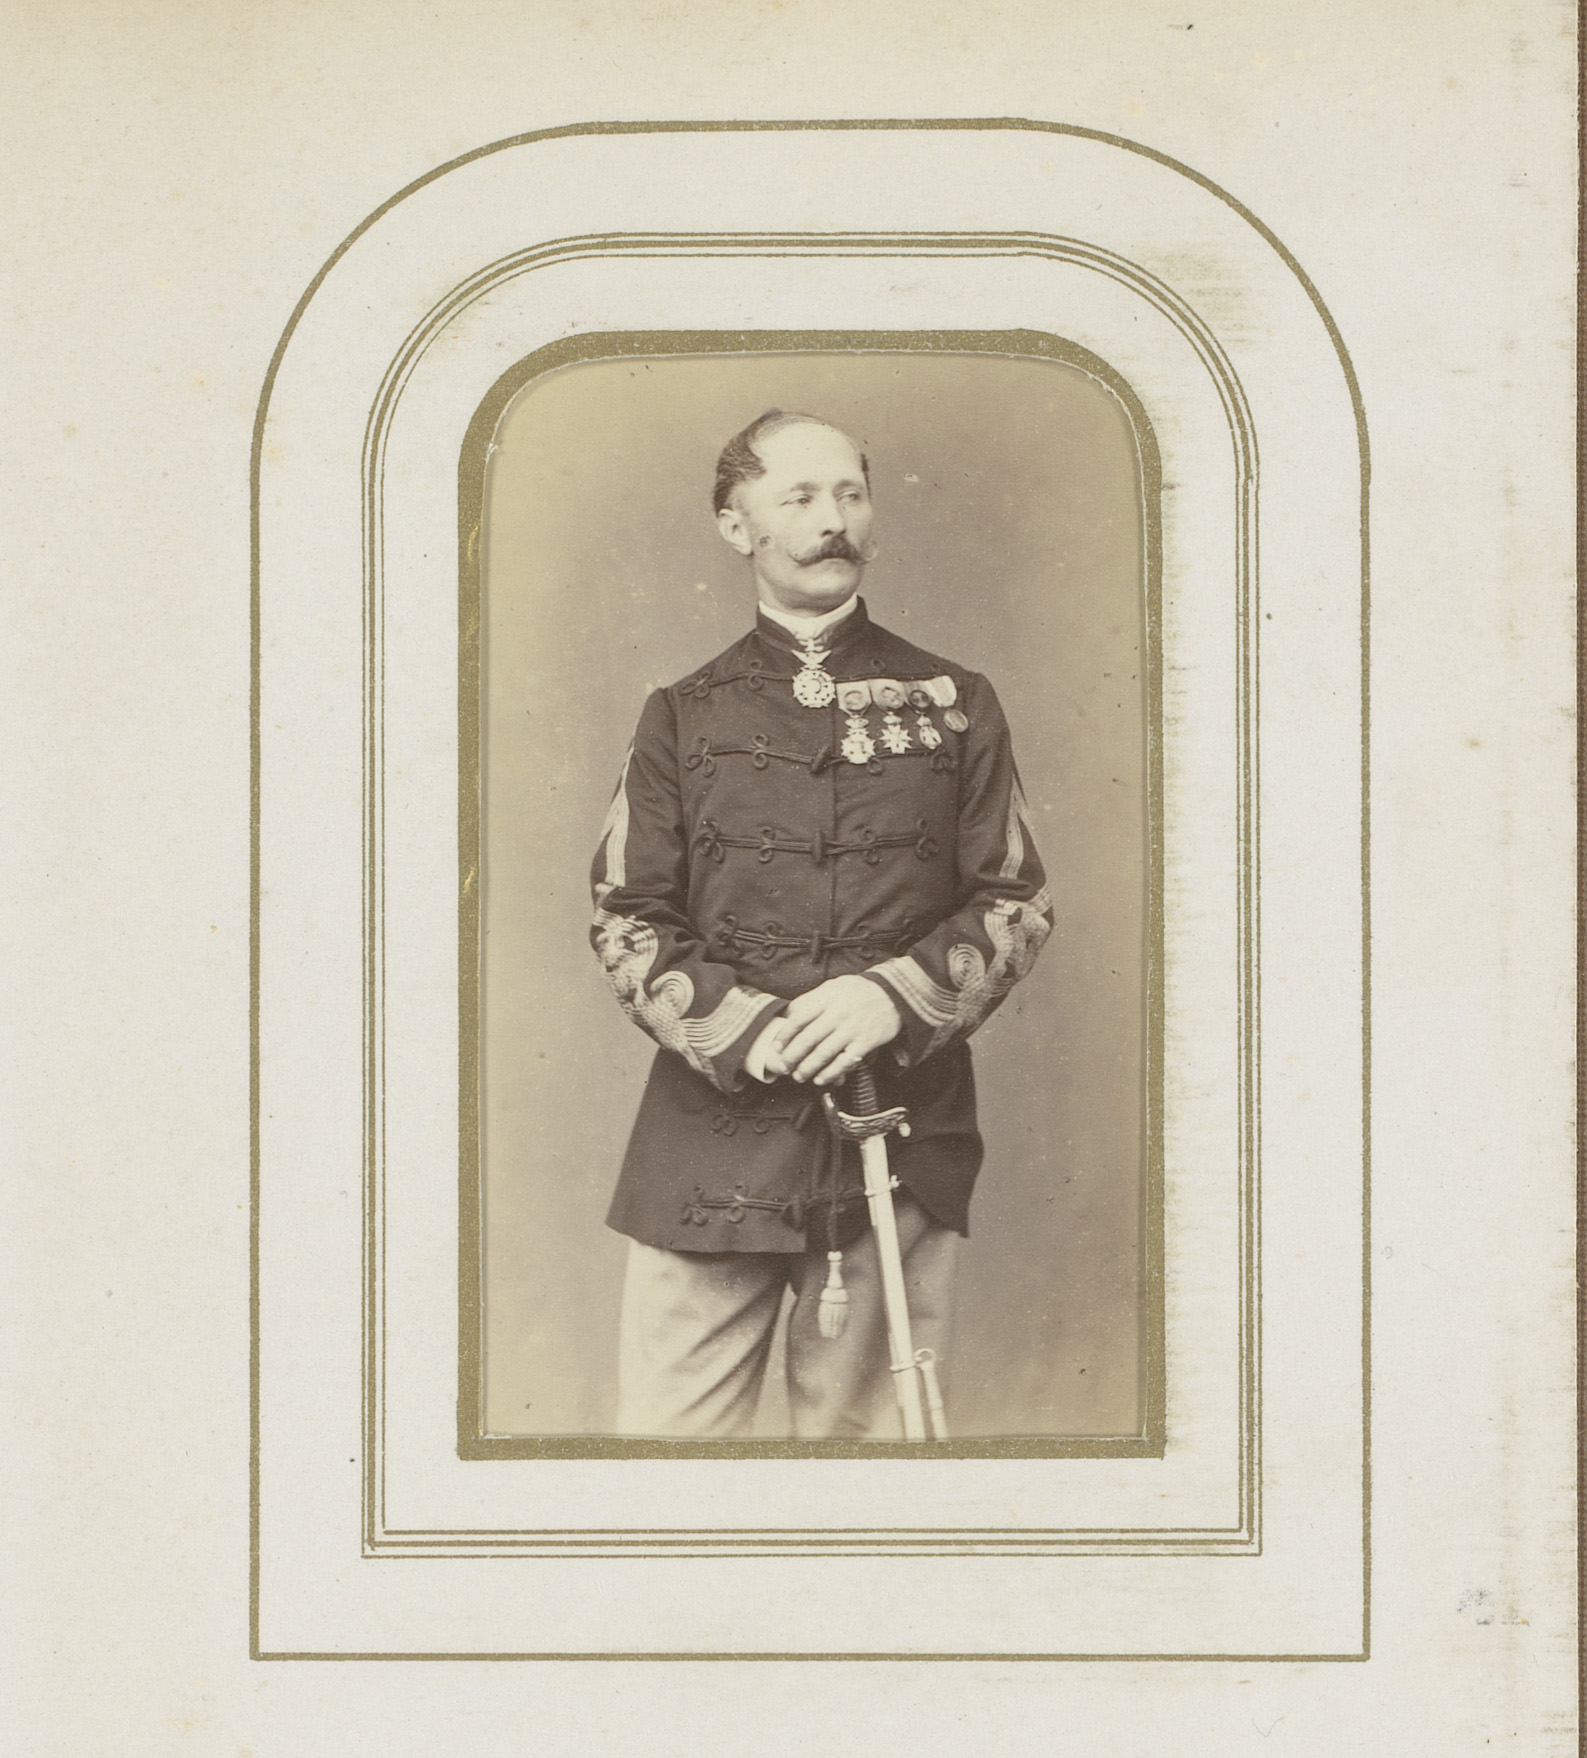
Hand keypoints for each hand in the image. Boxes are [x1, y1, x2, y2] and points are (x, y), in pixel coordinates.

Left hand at [759, 975, 901, 1086]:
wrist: (893, 994)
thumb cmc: (858, 991)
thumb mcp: (833, 986)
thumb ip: (812, 999)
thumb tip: (789, 1013)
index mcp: (827, 998)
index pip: (799, 1018)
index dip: (785, 1035)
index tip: (776, 1048)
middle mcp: (838, 1013)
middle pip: (809, 1038)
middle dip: (792, 1056)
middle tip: (784, 1067)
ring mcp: (852, 1028)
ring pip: (824, 1053)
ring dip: (808, 1068)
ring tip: (799, 1076)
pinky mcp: (866, 1042)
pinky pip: (844, 1062)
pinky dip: (830, 1073)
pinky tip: (820, 1079)